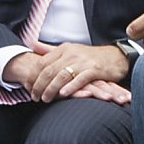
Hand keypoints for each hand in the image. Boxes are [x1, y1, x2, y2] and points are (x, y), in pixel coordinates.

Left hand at [5, 42, 128, 101]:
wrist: (116, 57)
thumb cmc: (89, 57)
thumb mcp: (69, 50)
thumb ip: (49, 49)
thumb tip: (31, 44)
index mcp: (63, 49)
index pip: (42, 62)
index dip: (33, 75)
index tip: (27, 87)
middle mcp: (71, 53)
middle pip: (49, 70)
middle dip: (39, 85)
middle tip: (34, 97)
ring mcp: (83, 61)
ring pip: (62, 75)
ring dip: (51, 89)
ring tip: (45, 99)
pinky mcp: (95, 70)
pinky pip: (80, 79)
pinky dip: (71, 87)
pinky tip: (63, 94)